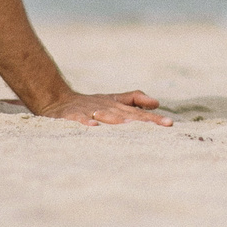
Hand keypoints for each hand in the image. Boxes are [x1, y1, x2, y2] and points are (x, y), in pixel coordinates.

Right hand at [36, 89, 171, 125]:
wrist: (56, 100)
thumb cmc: (91, 103)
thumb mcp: (113, 100)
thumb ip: (134, 99)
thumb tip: (156, 102)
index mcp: (116, 107)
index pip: (138, 114)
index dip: (153, 119)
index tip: (169, 124)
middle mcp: (105, 108)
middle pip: (126, 116)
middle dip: (143, 121)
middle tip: (159, 126)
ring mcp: (88, 112)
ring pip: (105, 116)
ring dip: (117, 121)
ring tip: (131, 126)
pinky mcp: (71, 116)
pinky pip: (78, 119)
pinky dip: (85, 122)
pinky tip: (93, 127)